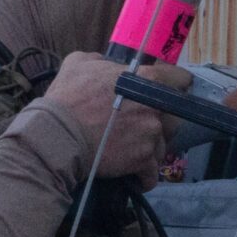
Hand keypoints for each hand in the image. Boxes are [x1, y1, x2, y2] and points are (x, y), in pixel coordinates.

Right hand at [46, 53, 188, 185]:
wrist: (56, 136)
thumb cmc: (67, 98)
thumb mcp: (78, 63)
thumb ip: (101, 60)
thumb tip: (107, 63)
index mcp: (146, 80)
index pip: (180, 79)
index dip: (175, 85)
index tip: (168, 91)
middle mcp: (155, 107)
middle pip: (175, 117)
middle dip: (162, 121)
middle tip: (142, 125)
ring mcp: (151, 135)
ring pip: (162, 145)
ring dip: (150, 148)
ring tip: (132, 150)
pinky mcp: (142, 160)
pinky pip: (152, 172)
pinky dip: (144, 175)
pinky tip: (134, 174)